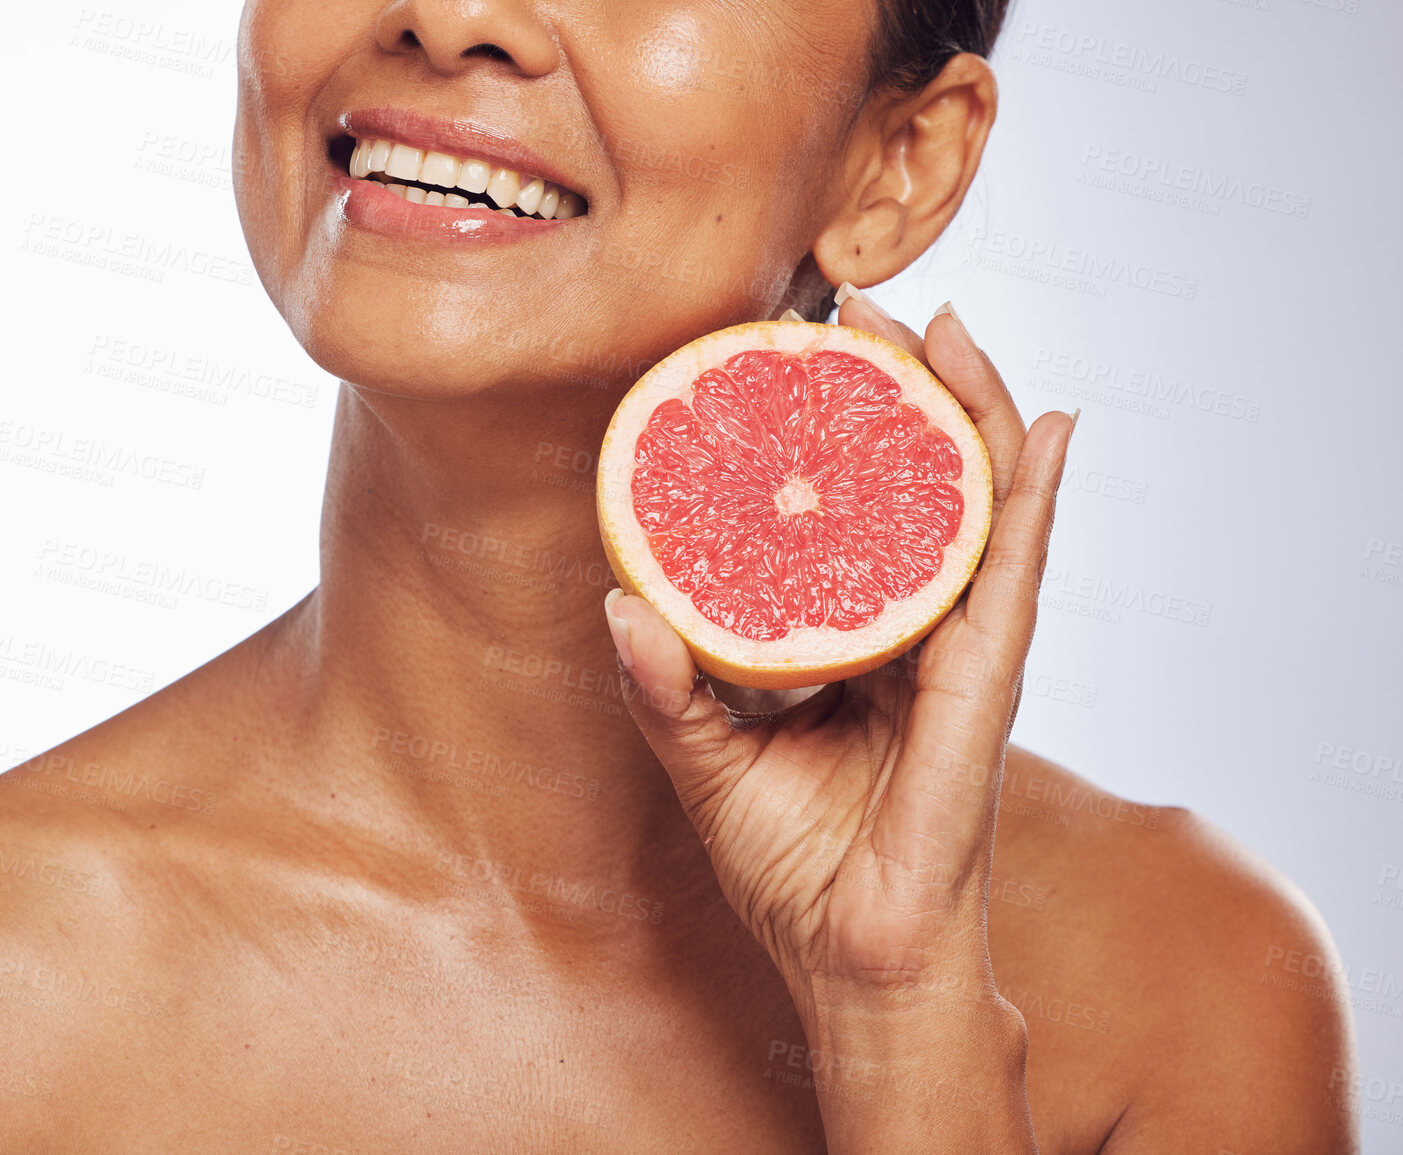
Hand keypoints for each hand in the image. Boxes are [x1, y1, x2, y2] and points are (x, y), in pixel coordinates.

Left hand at [605, 293, 1074, 1001]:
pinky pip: (1016, 573)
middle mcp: (918, 633)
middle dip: (903, 392)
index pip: (857, 513)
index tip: (799, 355)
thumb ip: (664, 687)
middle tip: (863, 312)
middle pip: (923, 485)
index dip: (838, 433)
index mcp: (858, 642)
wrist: (849, 960)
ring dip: (969, 410)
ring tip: (943, 327)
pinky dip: (1036, 495)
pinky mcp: (988, 686)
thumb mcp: (707, 760)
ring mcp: (963, 655)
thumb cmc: (791, 866)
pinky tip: (1046, 426)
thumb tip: (619, 603)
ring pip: (980, 505)